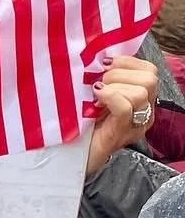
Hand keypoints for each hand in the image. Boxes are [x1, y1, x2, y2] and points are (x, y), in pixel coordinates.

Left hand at [87, 54, 158, 177]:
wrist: (67, 160)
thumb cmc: (79, 127)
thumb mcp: (95, 98)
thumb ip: (104, 80)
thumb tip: (99, 57)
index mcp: (141, 100)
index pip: (149, 70)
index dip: (127, 61)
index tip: (104, 64)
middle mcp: (143, 113)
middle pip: (150, 78)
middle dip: (120, 73)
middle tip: (97, 83)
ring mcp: (134, 126)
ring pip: (141, 91)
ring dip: (114, 85)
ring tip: (95, 94)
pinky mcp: (120, 135)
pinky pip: (126, 108)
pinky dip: (111, 97)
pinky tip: (95, 99)